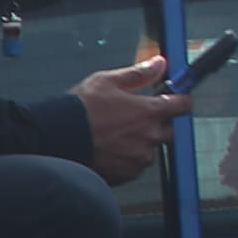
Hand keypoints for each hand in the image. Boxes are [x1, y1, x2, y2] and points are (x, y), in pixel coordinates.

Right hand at [75, 57, 191, 184]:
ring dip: (140, 144)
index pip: (183, 105)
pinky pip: (134, 166)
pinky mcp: (127, 174)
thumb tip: (159, 64)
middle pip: (169, 130)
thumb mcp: (105, 82)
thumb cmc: (78, 110)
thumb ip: (138, 74)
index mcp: (149, 111)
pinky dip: (125, 160)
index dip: (179, 101)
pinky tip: (107, 151)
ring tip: (114, 138)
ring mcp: (139, 157)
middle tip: (133, 121)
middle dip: (156, 125)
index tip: (173, 100)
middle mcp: (149, 136)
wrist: (54, 139)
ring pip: (149, 149)